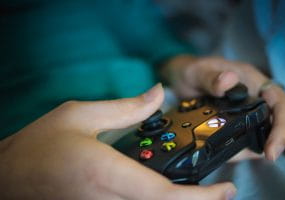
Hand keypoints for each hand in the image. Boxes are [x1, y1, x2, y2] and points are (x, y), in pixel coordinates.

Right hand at [0, 84, 235, 199]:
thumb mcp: (79, 115)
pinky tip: (165, 191)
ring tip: (199, 191)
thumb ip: (125, 108)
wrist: (9, 175)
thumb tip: (158, 94)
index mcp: (104, 173)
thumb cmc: (39, 145)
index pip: (163, 193)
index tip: (226, 190)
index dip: (200, 197)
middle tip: (220, 191)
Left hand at [163, 56, 284, 160]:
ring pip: (260, 134)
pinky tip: (226, 154)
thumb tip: (229, 79)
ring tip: (235, 155)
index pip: (280, 101)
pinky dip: (238, 149)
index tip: (272, 146)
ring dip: (254, 148)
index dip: (283, 124)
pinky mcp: (233, 124)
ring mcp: (243, 113)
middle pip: (277, 121)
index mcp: (251, 81)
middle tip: (267, 156)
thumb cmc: (191, 70)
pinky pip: (242, 139)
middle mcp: (253, 98)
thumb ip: (210, 77)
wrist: (178, 80)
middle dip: (275, 140)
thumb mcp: (197, 71)